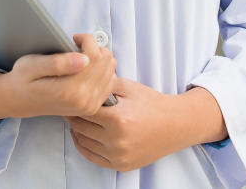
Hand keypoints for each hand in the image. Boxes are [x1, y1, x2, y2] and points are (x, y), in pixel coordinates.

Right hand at [0, 34, 115, 120]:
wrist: (20, 101)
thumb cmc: (24, 79)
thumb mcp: (32, 65)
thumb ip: (57, 63)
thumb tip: (83, 59)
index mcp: (69, 90)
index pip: (94, 56)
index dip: (87, 40)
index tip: (73, 38)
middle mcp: (83, 101)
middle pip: (106, 61)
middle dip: (94, 47)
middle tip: (75, 47)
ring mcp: (90, 106)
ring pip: (111, 69)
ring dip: (98, 59)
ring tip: (79, 58)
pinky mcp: (93, 107)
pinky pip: (110, 81)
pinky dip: (101, 70)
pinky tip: (85, 69)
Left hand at [64, 79, 226, 171]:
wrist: (176, 124)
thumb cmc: (153, 104)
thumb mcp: (128, 87)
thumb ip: (104, 83)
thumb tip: (83, 80)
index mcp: (118, 119)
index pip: (84, 111)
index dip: (75, 102)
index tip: (70, 96)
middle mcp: (117, 141)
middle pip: (81, 127)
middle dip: (73, 115)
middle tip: (68, 107)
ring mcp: (119, 155)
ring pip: (84, 143)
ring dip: (76, 131)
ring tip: (75, 119)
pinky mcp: (122, 165)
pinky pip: (93, 158)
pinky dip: (83, 147)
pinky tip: (81, 136)